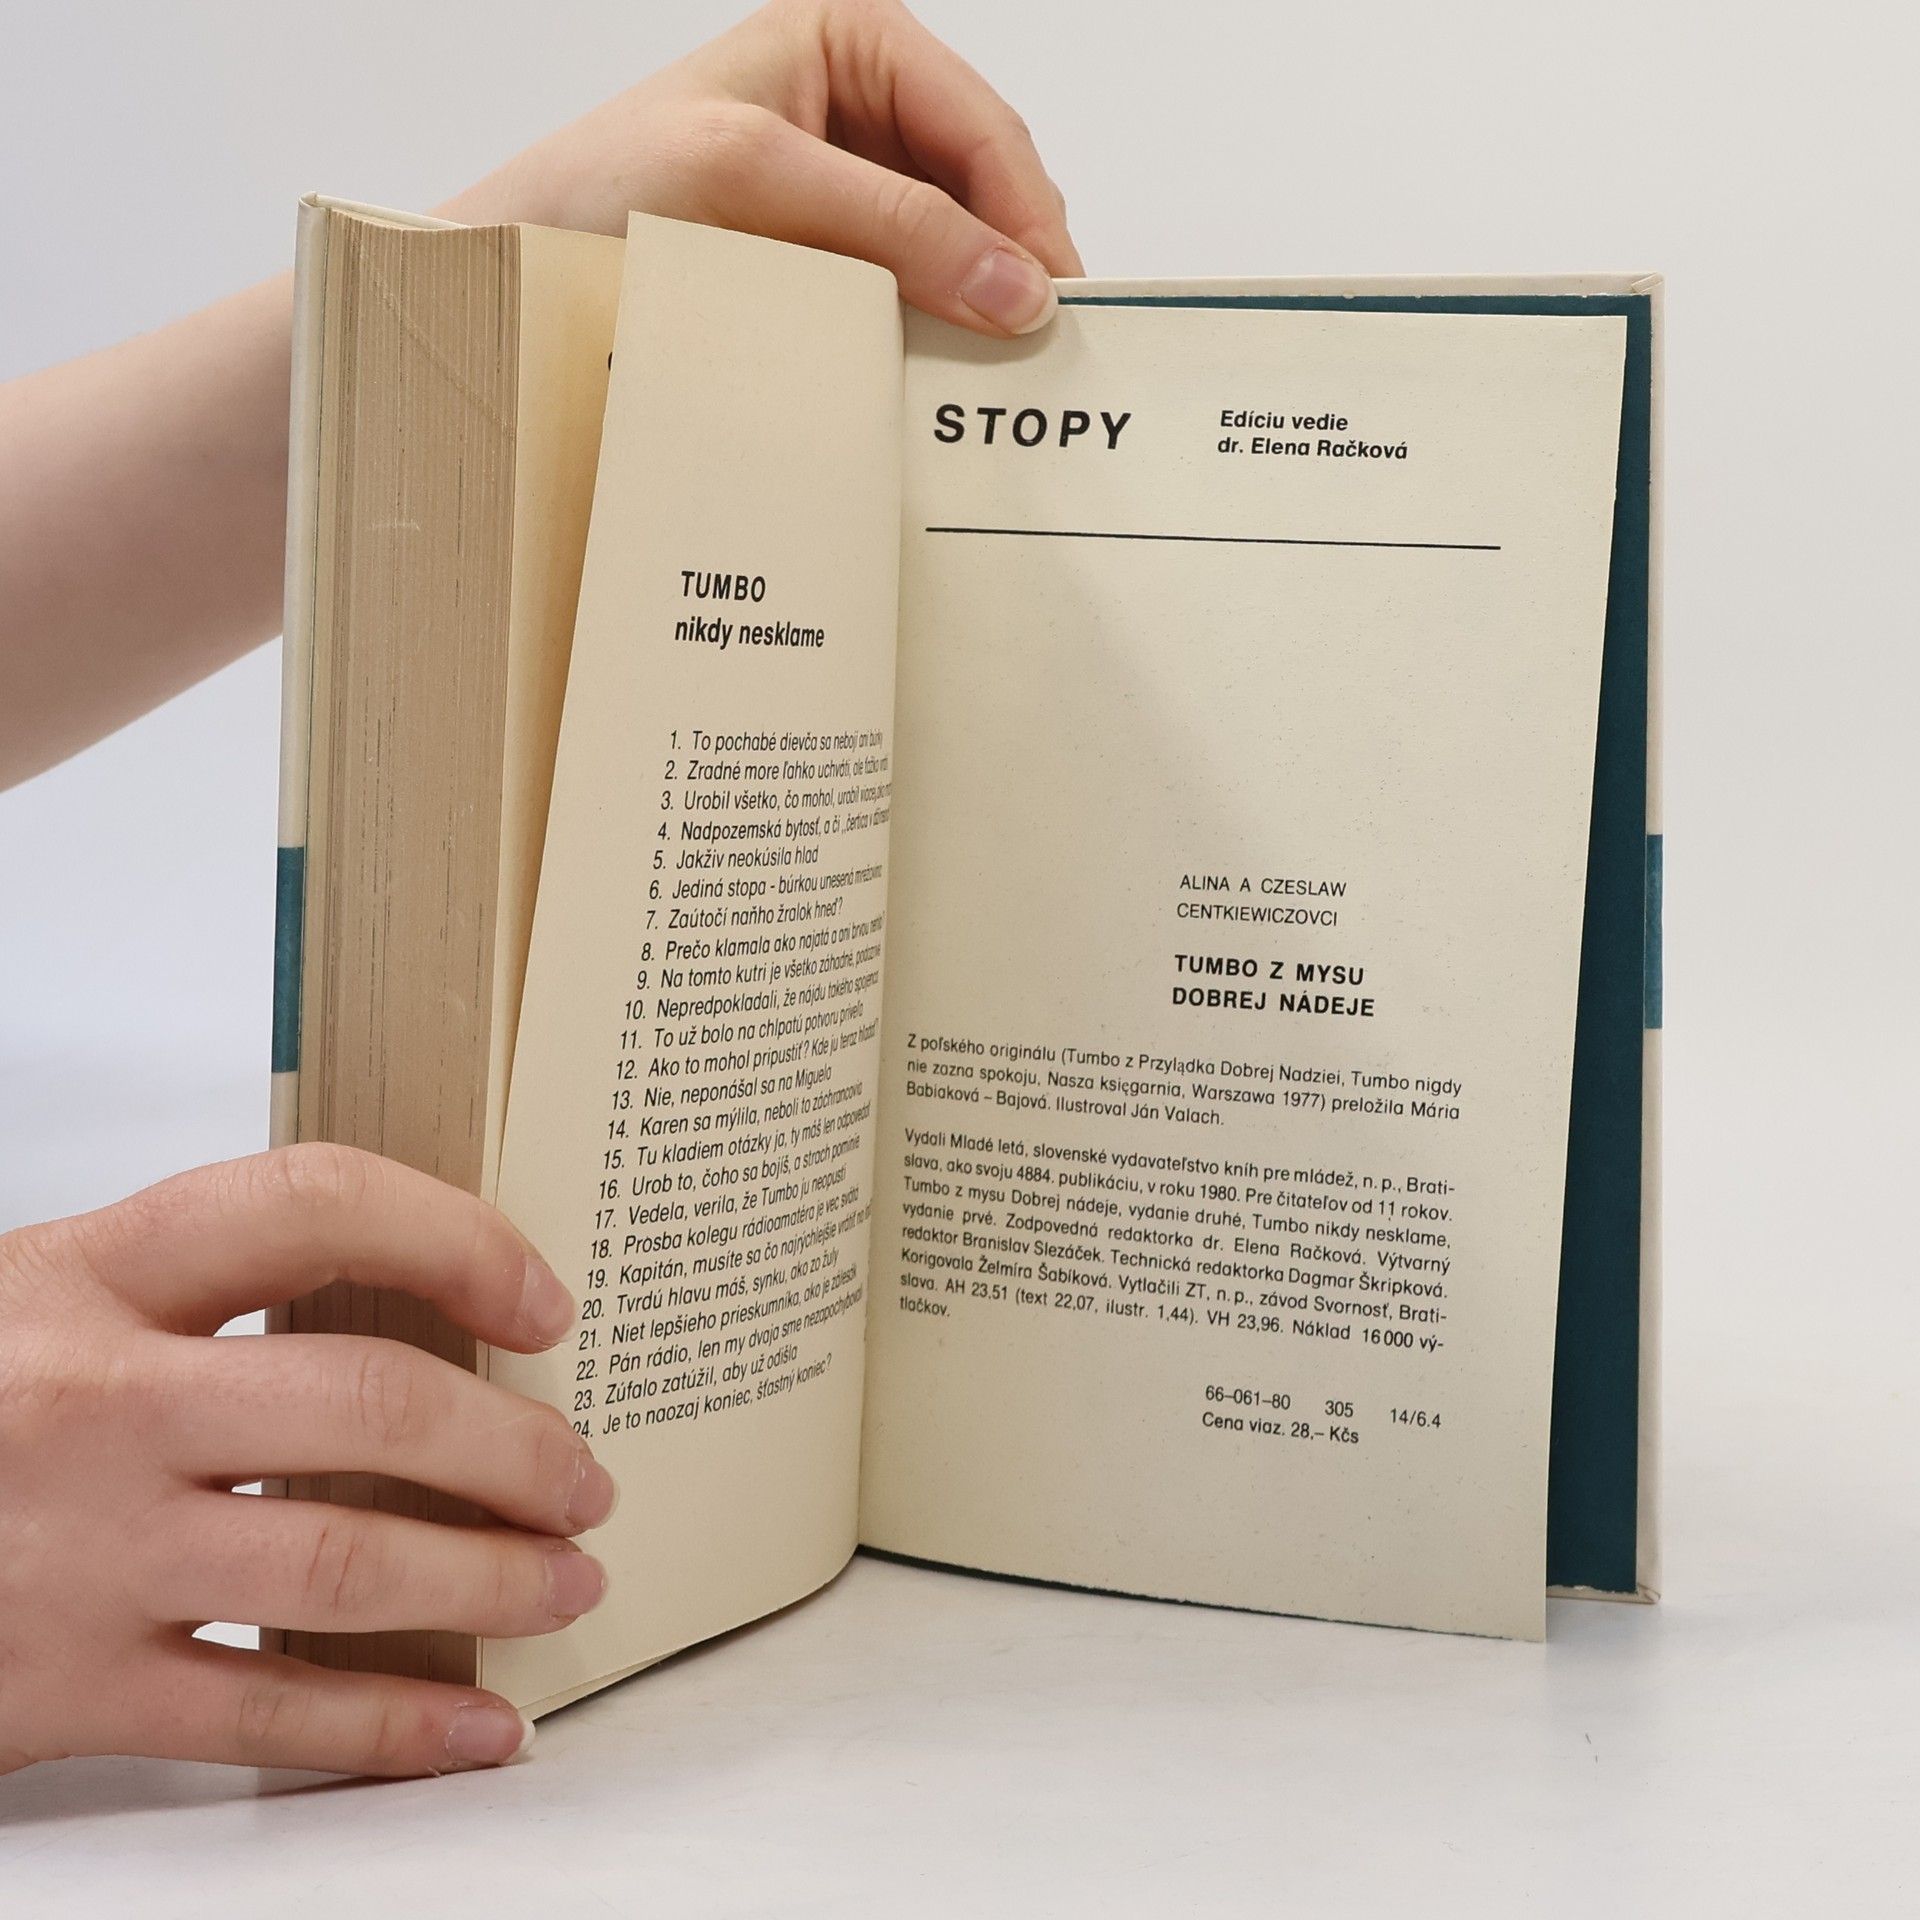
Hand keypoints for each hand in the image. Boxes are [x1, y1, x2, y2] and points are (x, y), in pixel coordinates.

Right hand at [0, 1145, 616, 1777]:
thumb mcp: (47, 1301)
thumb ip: (200, 1291)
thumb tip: (417, 1302)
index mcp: (89, 1275)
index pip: (315, 1205)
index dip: (458, 1239)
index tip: (542, 1301)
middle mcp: (93, 1404)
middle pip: (368, 1405)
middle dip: (515, 1449)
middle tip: (584, 1478)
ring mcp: (79, 1552)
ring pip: (343, 1567)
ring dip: (490, 1584)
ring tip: (567, 1585)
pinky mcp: (57, 1691)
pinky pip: (263, 1718)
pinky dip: (390, 1730)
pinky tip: (476, 1729)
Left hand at [443, 0, 1084, 334]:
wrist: (519, 265)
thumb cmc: (606, 186)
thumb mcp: (759, 178)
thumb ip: (894, 223)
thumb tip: (1017, 286)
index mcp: (854, 43)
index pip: (982, 126)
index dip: (1030, 215)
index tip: (1057, 305)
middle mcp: (860, 109)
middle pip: (983, 187)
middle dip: (1016, 263)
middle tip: (1044, 353)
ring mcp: (846, 189)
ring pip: (954, 247)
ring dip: (979, 308)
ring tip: (1001, 375)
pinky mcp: (826, 260)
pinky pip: (908, 293)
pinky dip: (933, 334)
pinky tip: (939, 375)